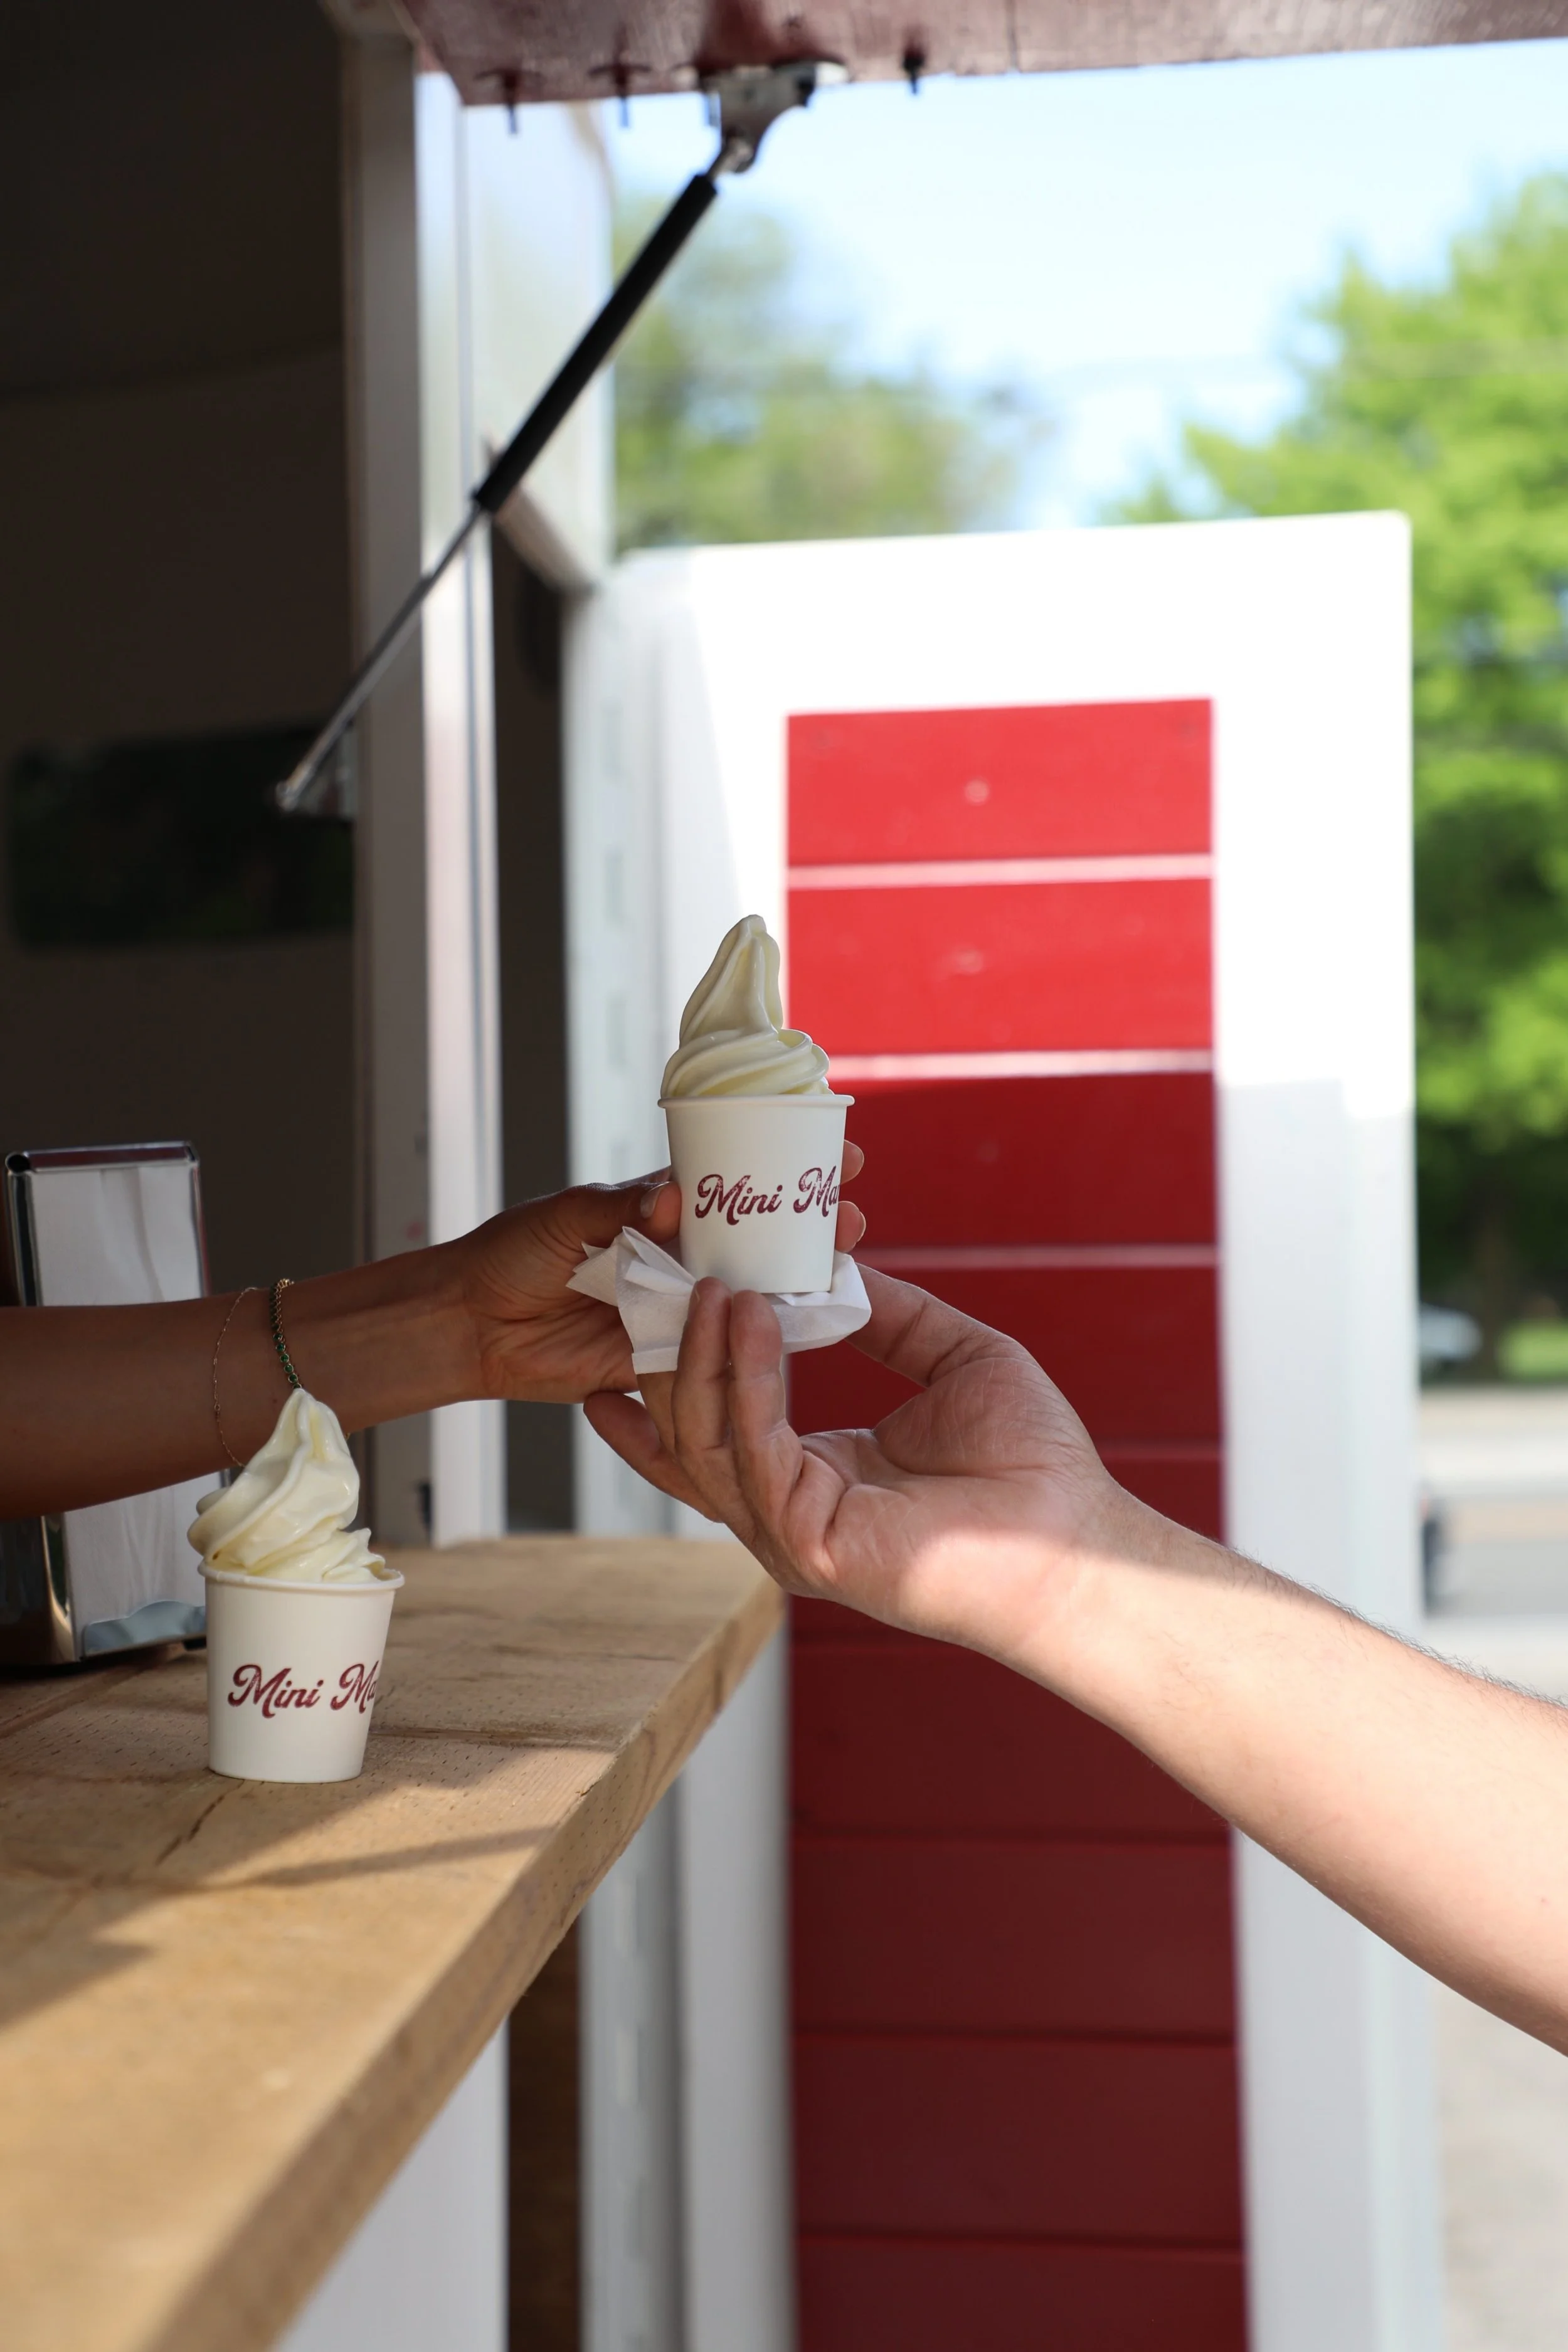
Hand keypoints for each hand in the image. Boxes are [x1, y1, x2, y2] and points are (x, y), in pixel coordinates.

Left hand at [455, 1147, 865, 1407]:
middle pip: (753, 1239)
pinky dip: (752, 1340)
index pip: (729, 1184)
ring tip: (839, 1259)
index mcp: (656, 1211)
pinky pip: (713, 1351)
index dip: (777, 1166)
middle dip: (805, 1223)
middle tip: (849, 1209)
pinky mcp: (663, 1358)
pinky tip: (797, 1326)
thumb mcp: (566, 1215)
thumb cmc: (510, 1256)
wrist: (471, 1324)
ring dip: (791, 1278)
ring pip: (744, 1293)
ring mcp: (673, 1309)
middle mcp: (674, 1257)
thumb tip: (678, 1191)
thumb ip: (622, 1205)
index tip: (830, 1144)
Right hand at [584, 1264, 1129, 1661]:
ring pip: (705, 1441)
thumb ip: (890, 1316)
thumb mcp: (955, 1358)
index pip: (722, 1418)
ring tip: (707, 1285)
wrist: (1077, 1536)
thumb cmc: (1034, 1464)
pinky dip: (747, 1377)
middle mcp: (790, 1508)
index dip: (688, 1358)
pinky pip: (755, 1450)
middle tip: (660, 1281)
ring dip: (699, 1356)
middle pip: (692, 1429)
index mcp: (817, 1473)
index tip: (668, 1293)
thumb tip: (836, 1266)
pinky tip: (754, 1317)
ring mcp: (790, 1532)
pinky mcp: (807, 1544)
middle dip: (670, 1354)